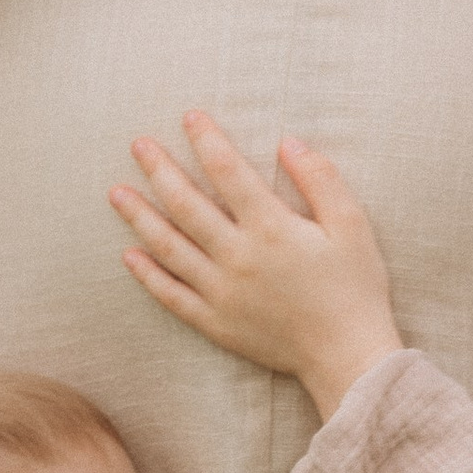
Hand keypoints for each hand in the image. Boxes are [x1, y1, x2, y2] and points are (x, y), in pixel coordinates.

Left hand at [113, 116, 403, 418]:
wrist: (347, 355)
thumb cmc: (355, 287)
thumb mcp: (352, 224)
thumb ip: (320, 179)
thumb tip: (289, 142)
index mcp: (271, 227)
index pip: (229, 171)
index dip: (207, 140)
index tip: (190, 117)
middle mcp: (238, 257)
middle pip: (187, 204)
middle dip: (160, 170)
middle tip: (139, 145)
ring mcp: (221, 292)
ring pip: (169, 247)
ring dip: (140, 217)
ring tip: (117, 193)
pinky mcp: (215, 323)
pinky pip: (171, 295)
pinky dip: (148, 275)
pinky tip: (128, 255)